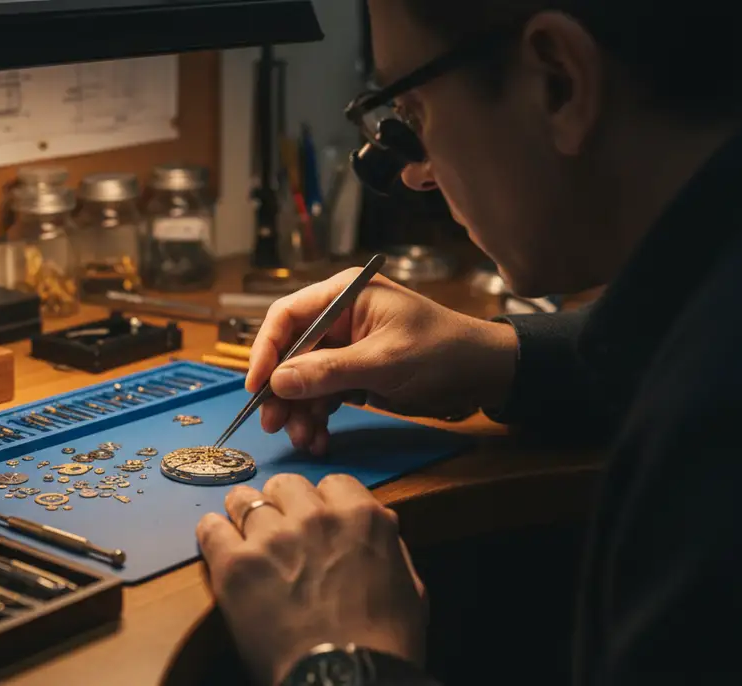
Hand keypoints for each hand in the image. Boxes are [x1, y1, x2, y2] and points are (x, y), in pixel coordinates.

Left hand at [197, 474, 427, 685]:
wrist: (345, 679)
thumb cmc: (384, 645)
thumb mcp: (409, 587)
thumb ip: (386, 547)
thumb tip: (371, 531)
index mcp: (361, 518)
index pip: (333, 483)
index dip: (323, 502)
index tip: (316, 518)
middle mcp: (315, 517)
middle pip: (285, 485)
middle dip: (283, 503)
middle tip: (280, 528)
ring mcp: (272, 538)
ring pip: (245, 500)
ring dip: (245, 514)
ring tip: (244, 533)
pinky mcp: (236, 564)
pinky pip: (211, 528)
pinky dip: (213, 533)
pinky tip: (217, 542)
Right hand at [247, 267, 517, 453]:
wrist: (486, 375)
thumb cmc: (444, 352)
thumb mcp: (385, 361)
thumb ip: (330, 371)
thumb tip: (279, 381)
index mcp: (343, 296)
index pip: (287, 317)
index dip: (265, 350)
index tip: (256, 386)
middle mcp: (338, 318)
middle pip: (290, 353)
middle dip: (282, 390)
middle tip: (274, 424)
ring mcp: (345, 348)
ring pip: (304, 380)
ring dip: (300, 411)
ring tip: (305, 439)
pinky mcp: (354, 374)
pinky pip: (323, 395)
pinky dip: (318, 418)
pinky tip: (319, 439)